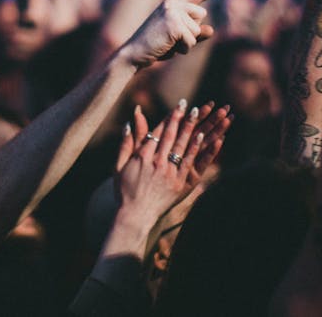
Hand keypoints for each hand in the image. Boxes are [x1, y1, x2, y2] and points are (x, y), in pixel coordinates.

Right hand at [115, 100, 228, 225]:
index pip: (158, 131)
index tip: (179, 105)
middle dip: (182, 118)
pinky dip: (196, 149)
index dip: (170, 117)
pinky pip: (189, 163)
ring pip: (182, 145)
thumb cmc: (124, 191)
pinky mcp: (178, 183)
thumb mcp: (118, 166)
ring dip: (192, 129)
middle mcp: (156, 161)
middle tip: (193, 105)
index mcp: (142, 155)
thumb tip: (128, 123)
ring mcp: (168, 172)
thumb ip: (125, 144)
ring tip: (201, 115)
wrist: (134, 215)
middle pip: (171, 135)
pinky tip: (203, 137)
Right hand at [121, 0, 226, 67]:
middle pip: (202, 15)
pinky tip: (168, 47)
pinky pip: (191, 41)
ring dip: (187, 43)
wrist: (134, 53)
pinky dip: (183, 49)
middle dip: (193, 31)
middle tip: (172, 37)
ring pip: (198, 30)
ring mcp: (173, 13)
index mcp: (172, 3)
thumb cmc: (155, 46)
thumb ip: (196, 34)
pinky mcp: (174, 24)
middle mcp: (173, 4)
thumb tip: (211, 30)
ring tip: (168, 43)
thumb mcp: (178, 38)